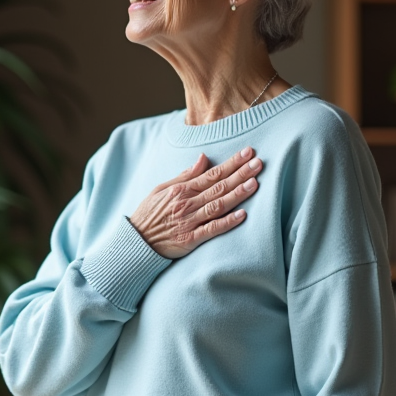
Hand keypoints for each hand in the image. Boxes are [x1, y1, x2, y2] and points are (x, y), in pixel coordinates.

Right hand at [129, 147, 262, 259]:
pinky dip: (227, 222)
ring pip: (218, 205)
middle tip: (259, 163)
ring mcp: (189, 221)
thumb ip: (185, 175)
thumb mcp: (162, 189)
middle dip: (240, 174)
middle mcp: (187, 203)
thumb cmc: (150, 214)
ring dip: (237, 194)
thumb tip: (204, 158)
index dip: (232, 163)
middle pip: (219, 186)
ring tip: (254, 183)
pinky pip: (212, 229)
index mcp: (181, 189)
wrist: (136, 241)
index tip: (248, 154)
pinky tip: (242, 215)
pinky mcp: (190, 239)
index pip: (212, 173)